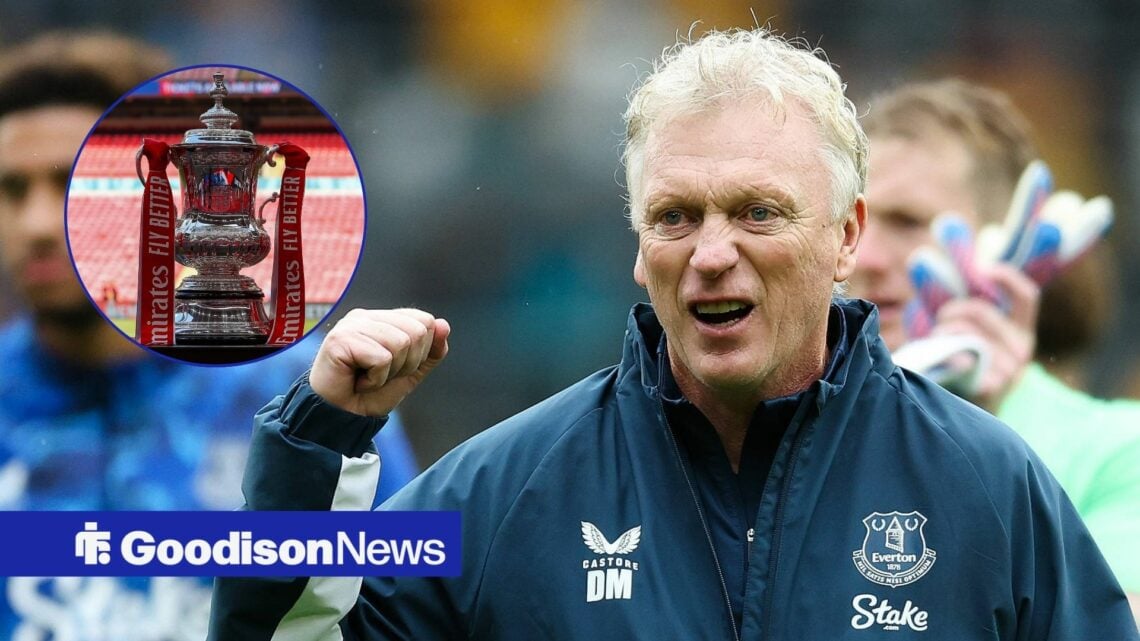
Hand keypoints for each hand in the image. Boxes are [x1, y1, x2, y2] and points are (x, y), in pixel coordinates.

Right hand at [309, 308, 449, 416]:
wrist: (342, 419)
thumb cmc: (371, 395)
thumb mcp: (410, 373)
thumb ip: (430, 351)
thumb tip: (444, 324)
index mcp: (382, 319)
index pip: (425, 320)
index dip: (421, 352)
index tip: (397, 368)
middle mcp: (366, 317)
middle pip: (417, 331)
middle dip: (408, 363)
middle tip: (381, 375)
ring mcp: (351, 326)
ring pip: (401, 343)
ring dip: (390, 372)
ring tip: (368, 379)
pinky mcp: (340, 340)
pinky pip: (382, 358)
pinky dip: (375, 380)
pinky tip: (358, 383)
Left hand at [930, 263, 1037, 410]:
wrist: (977, 417)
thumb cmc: (971, 370)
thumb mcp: (981, 341)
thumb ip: (974, 316)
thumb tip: (947, 271)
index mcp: (1023, 333)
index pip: (1026, 296)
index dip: (1007, 277)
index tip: (984, 268)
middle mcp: (1022, 349)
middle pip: (978, 310)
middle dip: (950, 311)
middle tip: (938, 322)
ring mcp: (1009, 369)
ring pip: (965, 331)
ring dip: (941, 332)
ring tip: (935, 343)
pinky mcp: (991, 386)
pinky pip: (961, 357)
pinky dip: (945, 353)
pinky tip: (943, 358)